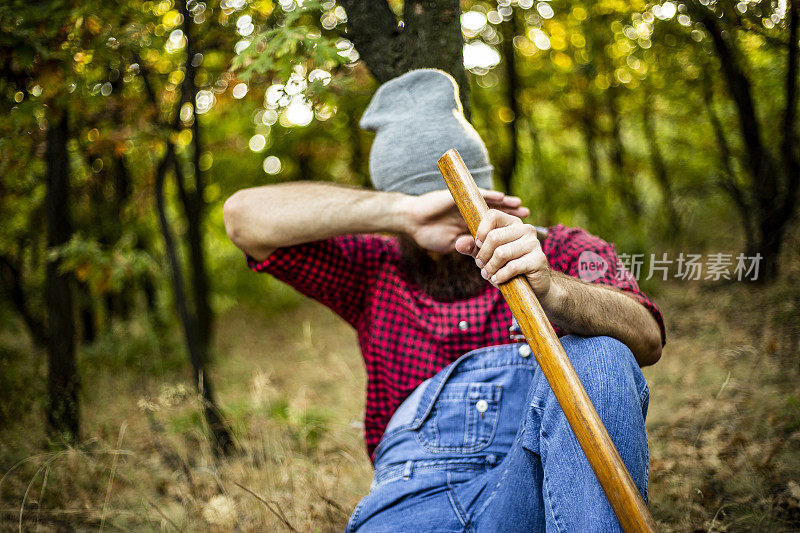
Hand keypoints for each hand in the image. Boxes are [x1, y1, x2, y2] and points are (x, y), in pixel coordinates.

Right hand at [402, 189, 529, 253]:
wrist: (412, 221)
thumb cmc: (428, 234)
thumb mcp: (452, 243)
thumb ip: (467, 246)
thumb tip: (481, 253)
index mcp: (469, 224)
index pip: (492, 225)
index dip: (505, 227)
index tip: (520, 231)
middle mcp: (470, 212)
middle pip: (495, 213)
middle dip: (511, 214)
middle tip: (528, 214)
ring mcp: (465, 204)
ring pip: (489, 203)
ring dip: (505, 204)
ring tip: (520, 205)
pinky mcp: (458, 197)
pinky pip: (477, 195)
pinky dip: (490, 197)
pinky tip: (503, 197)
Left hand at [454, 209, 552, 302]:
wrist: (533, 287)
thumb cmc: (507, 268)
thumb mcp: (487, 256)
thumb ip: (473, 248)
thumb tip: (458, 243)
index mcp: (512, 223)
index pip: (492, 215)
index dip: (480, 231)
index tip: (478, 245)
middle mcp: (525, 229)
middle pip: (494, 237)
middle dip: (482, 255)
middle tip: (481, 266)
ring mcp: (534, 243)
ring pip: (501, 253)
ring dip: (490, 268)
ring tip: (489, 274)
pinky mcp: (539, 259)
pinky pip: (512, 267)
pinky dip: (501, 276)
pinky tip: (499, 279)